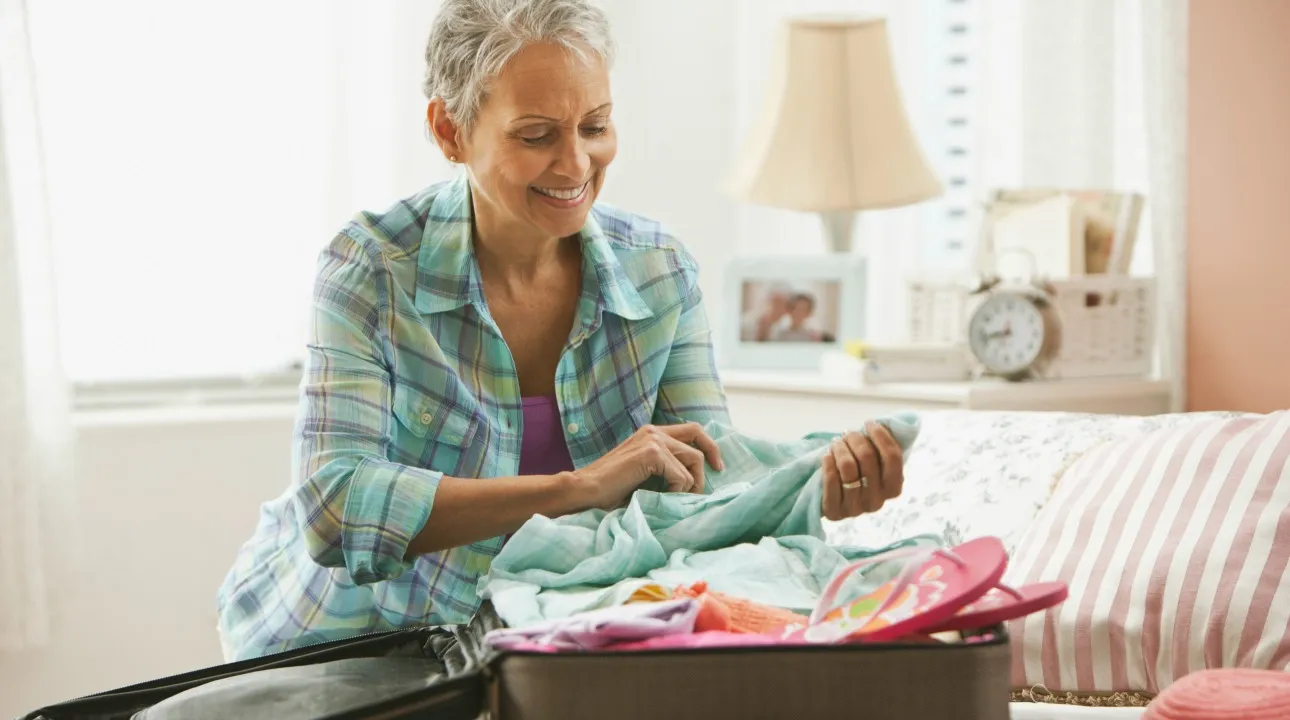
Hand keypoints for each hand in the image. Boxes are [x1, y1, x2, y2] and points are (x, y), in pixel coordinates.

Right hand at [573, 423, 724, 510]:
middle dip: (708, 463)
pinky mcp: (652, 453)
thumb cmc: (611, 489)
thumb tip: (695, 478)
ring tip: (678, 500)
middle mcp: (653, 431)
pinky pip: (681, 476)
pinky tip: (662, 499)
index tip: (716, 468)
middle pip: (698, 439)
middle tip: (702, 489)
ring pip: (693, 460)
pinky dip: (677, 491)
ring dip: (691, 484)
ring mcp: (653, 440)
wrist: (586, 490)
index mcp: (651, 433)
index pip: (692, 429)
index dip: (709, 446)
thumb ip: (665, 467)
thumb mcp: (644, 473)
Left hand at [820, 421, 904, 520]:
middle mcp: (876, 502)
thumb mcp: (874, 463)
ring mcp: (855, 509)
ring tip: (836, 444)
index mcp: (892, 489)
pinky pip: (832, 481)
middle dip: (856, 439)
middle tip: (847, 434)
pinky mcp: (834, 512)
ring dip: (840, 449)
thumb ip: (881, 449)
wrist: (829, 496)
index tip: (869, 424)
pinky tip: (826, 456)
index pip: (893, 458)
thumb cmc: (856, 472)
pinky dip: (828, 464)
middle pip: (868, 459)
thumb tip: (883, 424)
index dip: (881, 436)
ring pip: (848, 467)